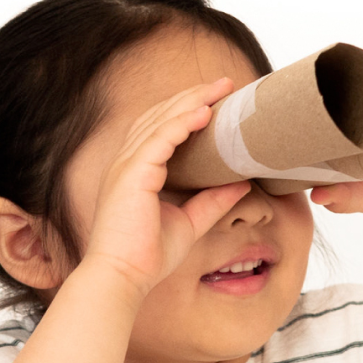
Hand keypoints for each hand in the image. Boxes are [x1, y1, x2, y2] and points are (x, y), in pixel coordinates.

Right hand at [78, 78, 252, 295]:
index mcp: (134, 173)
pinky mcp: (131, 175)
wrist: (122, 277)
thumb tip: (240, 184)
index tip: (217, 101)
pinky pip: (158, 139)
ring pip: (160, 121)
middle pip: (159, 116)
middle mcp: (125, 164)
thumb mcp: (188, 224)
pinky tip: (204, 112)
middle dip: (193, 96)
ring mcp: (125, 167)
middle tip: (225, 84)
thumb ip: (211, 202)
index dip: (187, 110)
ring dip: (191, 101)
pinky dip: (181, 122)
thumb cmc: (146, 257)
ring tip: (220, 89)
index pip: (159, 129)